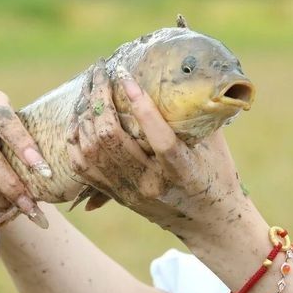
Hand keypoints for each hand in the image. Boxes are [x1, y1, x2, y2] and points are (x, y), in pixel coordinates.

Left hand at [67, 62, 247, 241]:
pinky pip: (82, 167)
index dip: (138, 103)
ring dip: (84, 114)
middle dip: (99, 98)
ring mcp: (129, 192)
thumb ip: (200, 112)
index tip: (124, 73)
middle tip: (100, 71)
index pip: (157, 136)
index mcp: (182, 171)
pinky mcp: (116, 195)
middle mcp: (150, 184)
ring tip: (89, 88)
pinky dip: (75, 139)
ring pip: (90, 150)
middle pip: (110, 139)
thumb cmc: (217, 175)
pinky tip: (79, 117)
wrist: (208, 222)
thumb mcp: (215, 144)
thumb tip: (189, 70)